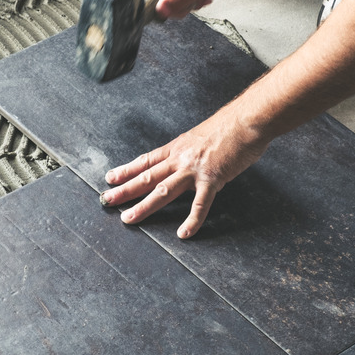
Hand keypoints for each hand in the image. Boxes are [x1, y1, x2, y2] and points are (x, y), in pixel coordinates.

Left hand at [100, 106, 269, 238]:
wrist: (248, 120)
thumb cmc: (229, 126)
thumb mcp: (201, 136)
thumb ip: (190, 151)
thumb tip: (186, 160)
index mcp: (177, 147)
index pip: (146, 161)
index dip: (126, 170)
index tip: (110, 178)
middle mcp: (180, 158)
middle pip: (146, 176)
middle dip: (124, 190)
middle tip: (106, 200)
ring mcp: (194, 169)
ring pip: (162, 191)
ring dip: (143, 206)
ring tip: (128, 218)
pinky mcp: (212, 179)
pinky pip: (200, 204)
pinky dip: (192, 221)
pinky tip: (184, 234)